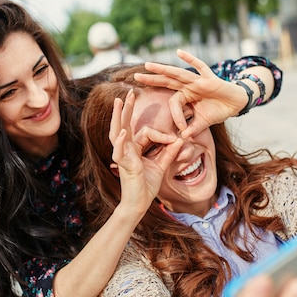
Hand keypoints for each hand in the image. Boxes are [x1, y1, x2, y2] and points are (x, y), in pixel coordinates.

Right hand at [109, 89, 182, 214]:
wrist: (139, 204)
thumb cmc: (146, 186)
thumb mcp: (161, 166)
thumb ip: (169, 152)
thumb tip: (179, 140)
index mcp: (134, 148)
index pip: (145, 132)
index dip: (162, 135)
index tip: (175, 140)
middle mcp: (126, 149)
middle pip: (124, 124)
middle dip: (127, 108)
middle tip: (129, 92)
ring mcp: (122, 156)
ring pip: (117, 132)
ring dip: (118, 116)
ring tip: (120, 102)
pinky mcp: (123, 164)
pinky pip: (120, 150)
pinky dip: (122, 140)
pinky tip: (125, 131)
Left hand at [133, 49, 247, 137]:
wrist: (236, 103)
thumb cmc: (218, 110)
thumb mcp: (203, 122)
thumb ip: (193, 128)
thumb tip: (183, 137)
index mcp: (185, 95)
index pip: (174, 103)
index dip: (176, 116)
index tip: (182, 129)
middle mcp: (188, 86)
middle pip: (167, 81)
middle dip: (151, 79)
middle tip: (135, 76)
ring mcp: (198, 81)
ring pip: (178, 73)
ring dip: (163, 69)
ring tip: (148, 65)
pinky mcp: (210, 79)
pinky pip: (199, 67)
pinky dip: (189, 59)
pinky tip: (178, 52)